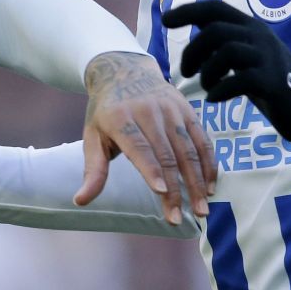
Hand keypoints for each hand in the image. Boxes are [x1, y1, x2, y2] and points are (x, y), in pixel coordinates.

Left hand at [78, 50, 215, 223]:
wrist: (125, 71)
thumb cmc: (105, 112)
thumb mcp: (92, 136)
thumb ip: (93, 169)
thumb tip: (80, 201)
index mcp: (120, 118)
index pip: (139, 146)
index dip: (150, 169)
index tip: (160, 192)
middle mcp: (148, 111)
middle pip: (166, 155)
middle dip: (175, 189)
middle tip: (179, 218)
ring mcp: (171, 110)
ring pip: (188, 150)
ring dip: (197, 182)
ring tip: (201, 210)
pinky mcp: (188, 110)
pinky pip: (202, 140)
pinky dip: (209, 165)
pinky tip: (210, 187)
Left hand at [163, 0, 290, 142]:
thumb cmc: (264, 74)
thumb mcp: (243, 49)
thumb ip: (218, 35)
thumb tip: (182, 20)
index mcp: (249, 26)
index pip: (216, 8)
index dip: (188, 11)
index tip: (165, 21)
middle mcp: (259, 37)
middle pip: (216, 31)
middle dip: (193, 52)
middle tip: (187, 72)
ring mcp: (267, 58)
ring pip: (228, 52)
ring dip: (207, 72)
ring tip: (206, 85)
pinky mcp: (273, 83)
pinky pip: (241, 80)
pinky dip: (220, 90)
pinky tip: (213, 98)